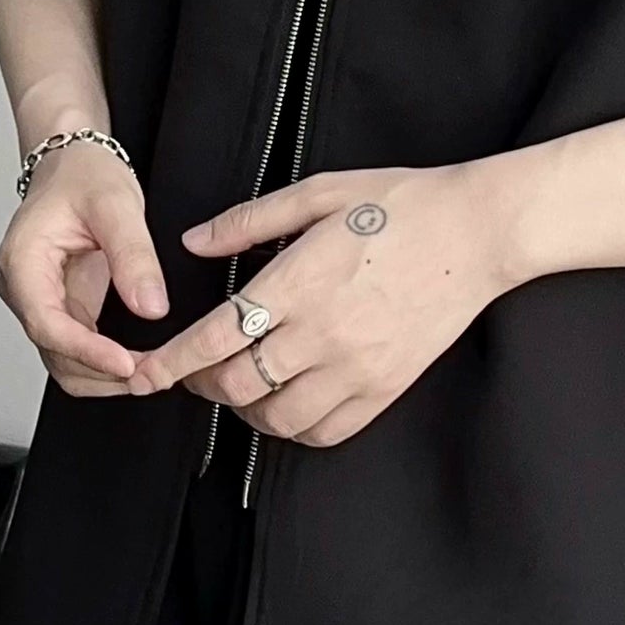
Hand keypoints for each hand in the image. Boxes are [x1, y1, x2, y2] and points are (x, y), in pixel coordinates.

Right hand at [0, 141, 168, 394]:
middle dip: (101, 372)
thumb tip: (151, 307)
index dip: (86, 351)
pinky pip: (80, 350)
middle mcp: (25, 289)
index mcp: (24, 262)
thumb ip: (133, 255)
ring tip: (152, 373)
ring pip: (64, 362)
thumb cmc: (83, 174)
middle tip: (152, 375)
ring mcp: (43, 302)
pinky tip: (141, 362)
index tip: (125, 364)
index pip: (47, 324)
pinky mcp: (64, 308)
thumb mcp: (116, 204)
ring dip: (104, 376)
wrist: (74, 163)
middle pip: (54, 353)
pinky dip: (107, 364)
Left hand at [126, 165, 511, 445]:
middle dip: (203, 385)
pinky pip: (326, 432)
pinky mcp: (386, 388)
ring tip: (245, 388)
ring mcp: (358, 367)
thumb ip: (249, 220)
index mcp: (299, 282)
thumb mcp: (319, 193)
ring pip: (278, 420)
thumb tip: (191, 242)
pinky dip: (296, 428)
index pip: (215, 338)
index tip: (146, 373)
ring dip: (248, 411)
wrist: (478, 233)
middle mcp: (324, 334)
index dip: (171, 363)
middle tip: (197, 372)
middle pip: (237, 386)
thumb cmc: (401, 204)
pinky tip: (290, 404)